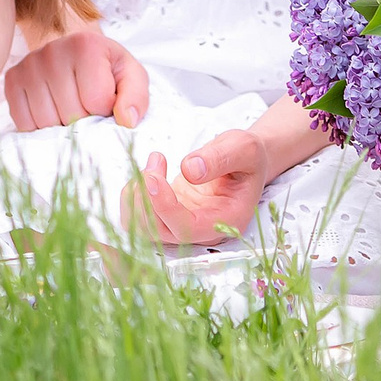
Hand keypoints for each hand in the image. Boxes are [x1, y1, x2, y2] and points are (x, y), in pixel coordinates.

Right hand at [3, 28, 148, 129]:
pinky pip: (23, 122)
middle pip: (70, 114)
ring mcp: (28, 65)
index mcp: (86, 45)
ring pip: (45, 122)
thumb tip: (126, 120)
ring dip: (61, 126)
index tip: (106, 98)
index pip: (96, 101)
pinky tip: (51, 110)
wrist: (75, 53)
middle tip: (87, 106)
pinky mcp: (12, 79)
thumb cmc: (106, 68)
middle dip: (83, 120)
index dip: (105, 110)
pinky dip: (39, 126)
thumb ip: (136, 97)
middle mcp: (52, 51)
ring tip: (70, 108)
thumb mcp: (131, 76)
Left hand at [127, 130, 268, 247]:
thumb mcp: (242, 147)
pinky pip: (140, 216)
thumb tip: (190, 170)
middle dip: (146, 198)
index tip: (153, 177)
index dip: (164, 207)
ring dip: (136, 197)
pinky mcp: (168, 213)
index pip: (187, 228)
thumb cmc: (246, 155)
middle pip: (160, 232)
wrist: (243, 160)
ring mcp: (183, 223)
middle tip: (155, 161)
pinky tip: (149, 170)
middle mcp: (202, 229)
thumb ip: (220, 158)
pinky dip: (133, 196)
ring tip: (154, 162)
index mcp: (225, 219)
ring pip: (144, 228)